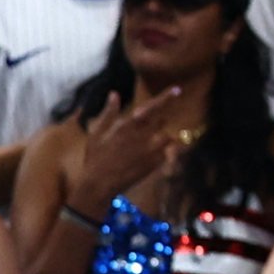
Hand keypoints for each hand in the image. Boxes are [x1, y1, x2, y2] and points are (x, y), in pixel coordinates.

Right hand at [78, 82, 197, 201]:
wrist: (100, 184)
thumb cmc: (95, 157)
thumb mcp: (96, 133)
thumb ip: (109, 113)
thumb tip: (114, 94)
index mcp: (128, 125)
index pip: (151, 107)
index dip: (166, 98)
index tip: (178, 89)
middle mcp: (143, 136)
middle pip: (161, 120)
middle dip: (156, 121)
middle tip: (142, 130)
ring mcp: (151, 150)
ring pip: (167, 136)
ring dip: (160, 137)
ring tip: (142, 146)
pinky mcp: (156, 163)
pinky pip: (166, 152)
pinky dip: (160, 152)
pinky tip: (144, 158)